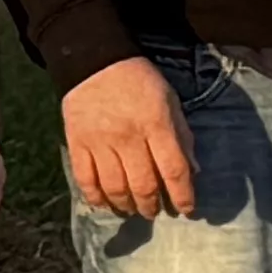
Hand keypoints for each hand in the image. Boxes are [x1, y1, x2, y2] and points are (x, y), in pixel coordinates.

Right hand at [60, 56, 197, 221]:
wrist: (95, 61)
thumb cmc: (140, 82)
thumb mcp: (170, 101)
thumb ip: (182, 136)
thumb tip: (193, 172)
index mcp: (156, 124)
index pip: (174, 169)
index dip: (183, 196)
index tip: (187, 209)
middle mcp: (128, 136)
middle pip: (143, 185)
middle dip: (153, 206)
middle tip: (155, 211)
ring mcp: (100, 142)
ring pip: (115, 188)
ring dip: (127, 205)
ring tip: (133, 209)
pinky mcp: (77, 143)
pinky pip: (85, 180)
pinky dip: (96, 198)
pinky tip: (106, 204)